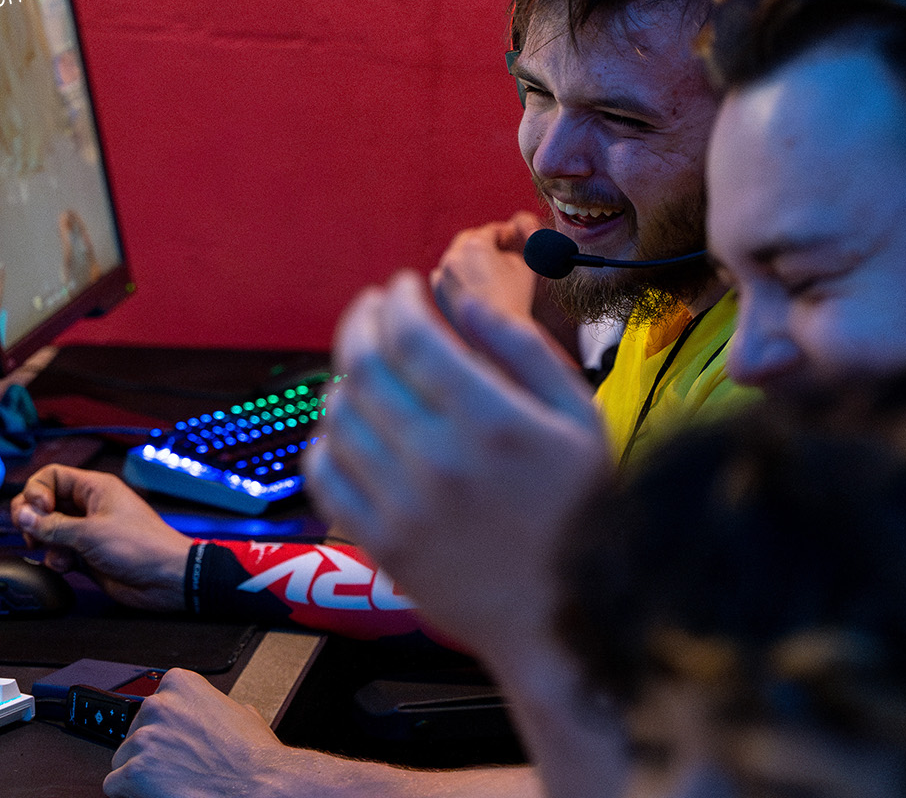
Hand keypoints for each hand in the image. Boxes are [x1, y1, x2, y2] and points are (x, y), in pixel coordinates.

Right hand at [10, 465, 190, 611]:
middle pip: (46, 503)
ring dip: (44, 541)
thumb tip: (21, 515)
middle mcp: (89, 506)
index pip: (52, 476)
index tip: (37, 510)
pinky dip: (56, 559)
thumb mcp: (90, 533)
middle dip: (33, 518)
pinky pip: (59, 552)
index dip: (36, 491)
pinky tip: (65, 566)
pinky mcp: (87, 555)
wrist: (166, 579)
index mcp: (94, 488)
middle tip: (29, 532)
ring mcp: (87, 531)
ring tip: (52, 552)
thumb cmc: (140, 546)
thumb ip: (52, 525)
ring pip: (49, 530)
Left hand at [103, 670, 296, 797]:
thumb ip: (217, 707)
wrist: (259, 786)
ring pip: (122, 759)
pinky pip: (114, 784)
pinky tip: (157, 793)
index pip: (152, 708)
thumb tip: (222, 713)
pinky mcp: (134, 771)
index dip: (163, 732)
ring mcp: (144, 738)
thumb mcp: (242, 713)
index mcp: (180, 685)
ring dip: (142, 773)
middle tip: (177, 767)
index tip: (174, 744)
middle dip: (152, 752)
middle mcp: (157, 705)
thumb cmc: (254, 757)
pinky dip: (131, 792)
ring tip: (172, 782)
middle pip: (134, 733)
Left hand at [307, 271, 609, 660]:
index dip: (396, 299)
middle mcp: (438, 459)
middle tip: (373, 308)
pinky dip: (325, 439)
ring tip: (367, 366)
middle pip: (364, 366)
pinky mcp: (380, 543)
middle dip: (361, 321)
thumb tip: (462, 300)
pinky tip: (346, 426)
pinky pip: (325, 474)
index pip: (411, 336)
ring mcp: (402, 505)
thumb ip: (523, 351)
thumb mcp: (580, 418)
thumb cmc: (580, 509)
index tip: (401, 285)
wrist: (561, 620)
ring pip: (338, 415)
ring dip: (344, 377)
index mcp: (491, 421)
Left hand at [430, 211, 541, 327]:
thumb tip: (500, 250)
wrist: (499, 334)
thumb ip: (510, 250)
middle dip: (481, 241)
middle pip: (467, 239)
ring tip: (481, 267)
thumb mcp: (523, 266)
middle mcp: (454, 256)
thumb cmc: (516, 298)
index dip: (502, 233)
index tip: (509, 237)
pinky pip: (443, 276)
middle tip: (495, 248)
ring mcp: (442, 275)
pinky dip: (454, 275)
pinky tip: (468, 283)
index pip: (489, 230)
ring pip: (453, 256)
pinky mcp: (437, 293)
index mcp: (476, 245)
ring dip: (466, 257)